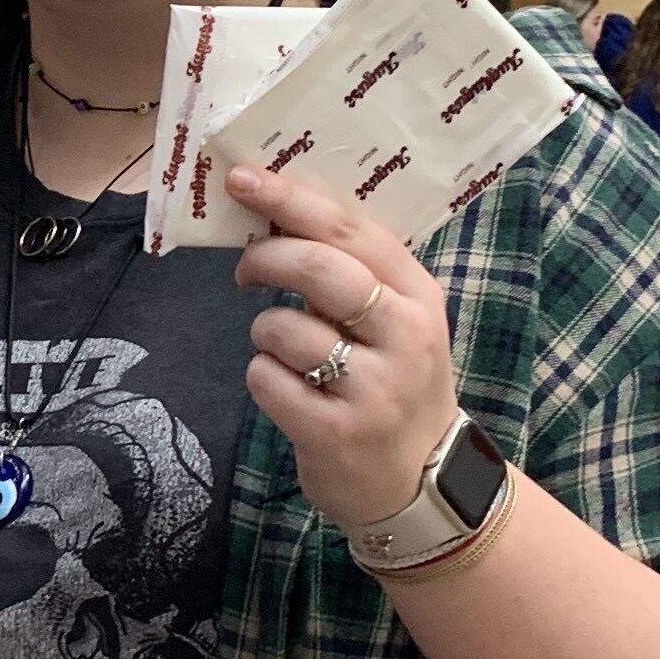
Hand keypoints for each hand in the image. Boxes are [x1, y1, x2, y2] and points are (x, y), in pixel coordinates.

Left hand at [227, 163, 460, 533]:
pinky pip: (266, 378)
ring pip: (281, 327)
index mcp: (417, 295)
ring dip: (265, 332)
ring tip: (286, 352)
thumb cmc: (391, 383)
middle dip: (266, 258)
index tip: (242, 178)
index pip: (351, 229)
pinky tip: (289, 392)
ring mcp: (373, 388)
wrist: (417, 481)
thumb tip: (275, 214)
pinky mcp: (335, 431)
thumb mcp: (394, 322)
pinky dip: (263, 377)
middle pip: (318, 268)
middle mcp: (404, 336)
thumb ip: (352, 273)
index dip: (291, 199)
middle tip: (245, 271)